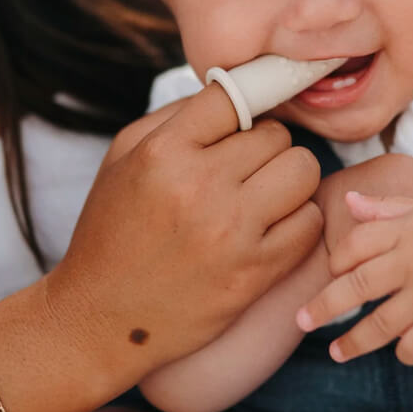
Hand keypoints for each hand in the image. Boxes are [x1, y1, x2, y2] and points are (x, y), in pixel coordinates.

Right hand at [47, 82, 322, 375]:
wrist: (101, 319)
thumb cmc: (112, 233)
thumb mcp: (122, 158)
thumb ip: (176, 117)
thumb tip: (235, 92)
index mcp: (163, 153)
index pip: (236, 96)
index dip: (246, 106)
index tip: (246, 121)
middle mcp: (200, 187)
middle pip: (277, 135)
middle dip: (266, 149)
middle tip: (245, 170)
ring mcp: (231, 233)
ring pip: (304, 171)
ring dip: (289, 180)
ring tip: (263, 196)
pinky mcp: (255, 273)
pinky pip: (310, 222)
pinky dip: (298, 220)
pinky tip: (271, 228)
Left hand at [298, 163, 412, 364]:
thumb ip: (388, 207)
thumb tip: (348, 201)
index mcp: (406, 229)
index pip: (354, 246)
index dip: (336, 263)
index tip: (331, 274)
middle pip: (356, 288)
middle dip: (323, 308)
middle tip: (300, 323)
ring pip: (381, 324)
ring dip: (354, 343)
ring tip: (335, 354)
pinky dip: (404, 352)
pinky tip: (398, 352)